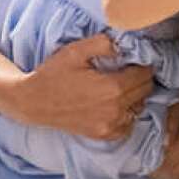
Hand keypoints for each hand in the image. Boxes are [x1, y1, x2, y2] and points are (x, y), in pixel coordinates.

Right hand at [15, 34, 152, 139]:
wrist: (32, 102)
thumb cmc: (53, 74)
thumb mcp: (75, 51)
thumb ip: (103, 44)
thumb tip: (124, 44)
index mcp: (112, 88)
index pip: (145, 74)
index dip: (143, 63)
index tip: (136, 58)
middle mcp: (115, 109)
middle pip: (145, 90)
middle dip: (142, 77)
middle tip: (130, 69)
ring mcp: (109, 125)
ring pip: (139, 107)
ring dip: (136, 95)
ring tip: (122, 85)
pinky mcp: (102, 135)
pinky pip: (128, 125)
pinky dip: (127, 114)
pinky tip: (116, 103)